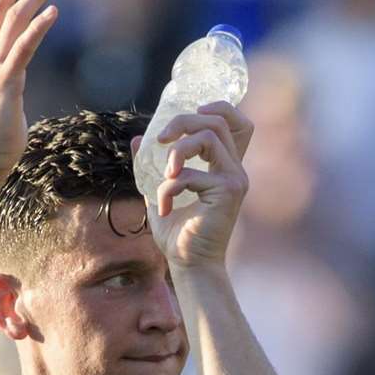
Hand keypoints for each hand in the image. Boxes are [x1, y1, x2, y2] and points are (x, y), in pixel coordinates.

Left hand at [133, 102, 252, 271]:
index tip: (193, 113)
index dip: (220, 108)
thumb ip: (152, 165)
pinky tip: (164, 208)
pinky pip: (192, 173)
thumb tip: (137, 139)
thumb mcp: (159, 190)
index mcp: (224, 166)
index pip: (237, 123)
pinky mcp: (228, 191)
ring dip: (178, 150)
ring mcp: (235, 178)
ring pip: (208, 136)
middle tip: (160, 139)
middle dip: (183, 122)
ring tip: (164, 174)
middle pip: (217, 121)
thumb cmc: (177, 233)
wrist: (188, 265)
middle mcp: (235, 168)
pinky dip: (169, 187)